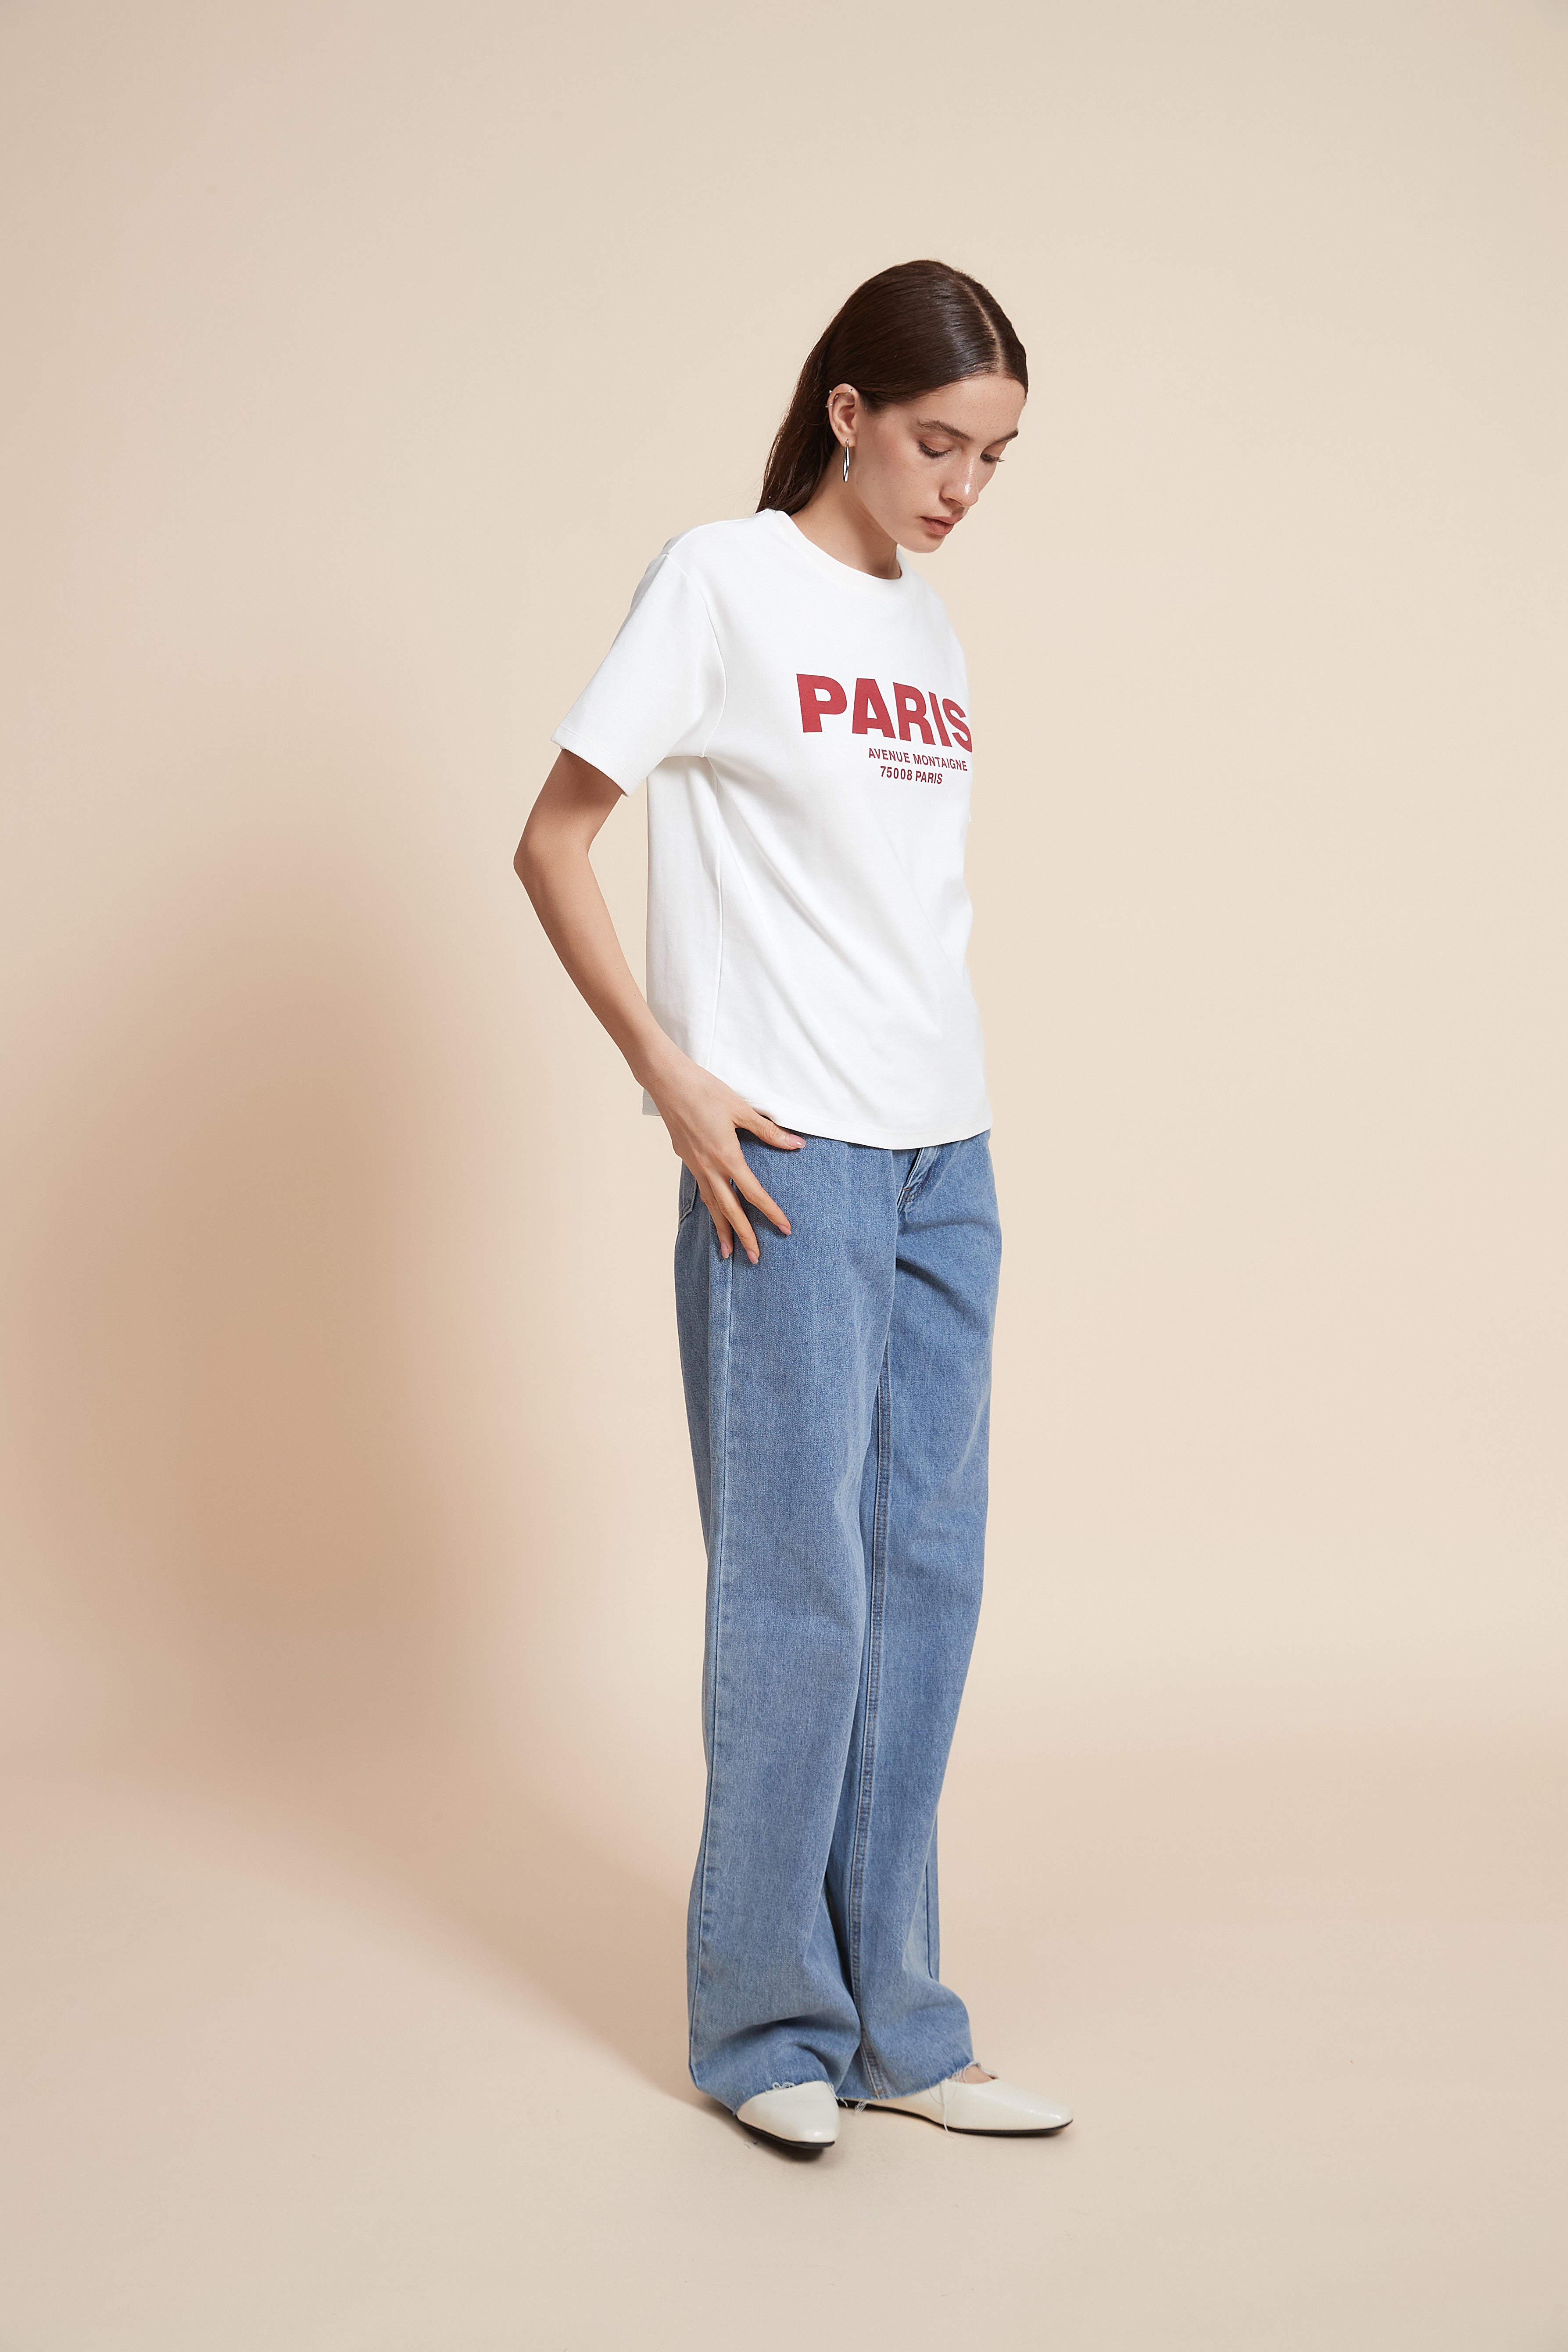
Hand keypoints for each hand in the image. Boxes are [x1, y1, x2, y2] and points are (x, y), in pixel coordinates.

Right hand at [644, 1050, 801, 1263]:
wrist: (667, 1081)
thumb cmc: (705, 1090)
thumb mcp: (742, 1109)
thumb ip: (769, 1131)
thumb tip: (796, 1145)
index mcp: (726, 1155)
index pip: (752, 1192)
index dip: (770, 1212)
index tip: (784, 1228)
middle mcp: (709, 1166)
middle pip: (729, 1209)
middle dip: (743, 1235)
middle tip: (754, 1258)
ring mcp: (694, 1164)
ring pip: (711, 1204)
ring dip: (721, 1228)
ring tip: (728, 1250)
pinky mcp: (686, 1157)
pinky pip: (701, 1189)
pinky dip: (709, 1206)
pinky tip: (714, 1212)